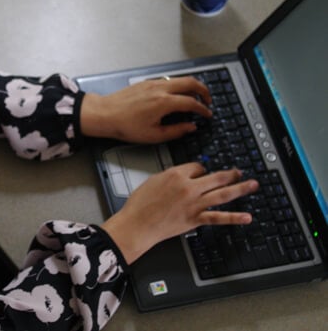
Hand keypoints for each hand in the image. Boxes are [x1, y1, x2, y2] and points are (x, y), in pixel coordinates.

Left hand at [80, 76, 211, 143]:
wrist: (104, 114)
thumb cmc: (124, 126)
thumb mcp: (153, 135)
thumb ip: (176, 131)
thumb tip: (191, 127)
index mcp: (164, 103)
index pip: (192, 102)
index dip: (203, 109)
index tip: (208, 114)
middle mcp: (160, 89)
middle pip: (191, 82)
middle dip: (204, 90)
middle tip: (208, 100)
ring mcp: (153, 83)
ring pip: (180, 79)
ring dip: (191, 86)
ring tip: (195, 97)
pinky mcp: (146, 82)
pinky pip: (168, 80)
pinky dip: (178, 85)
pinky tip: (177, 94)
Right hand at [101, 164, 257, 264]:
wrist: (137, 224)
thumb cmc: (140, 204)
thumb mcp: (153, 180)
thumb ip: (170, 176)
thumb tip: (182, 176)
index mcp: (176, 175)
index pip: (197, 167)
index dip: (201, 169)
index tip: (202, 173)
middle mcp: (188, 187)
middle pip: (216, 177)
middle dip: (230, 174)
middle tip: (239, 172)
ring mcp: (194, 204)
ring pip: (222, 194)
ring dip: (240, 188)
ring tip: (252, 185)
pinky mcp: (195, 219)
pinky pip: (218, 217)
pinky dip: (234, 218)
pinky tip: (246, 217)